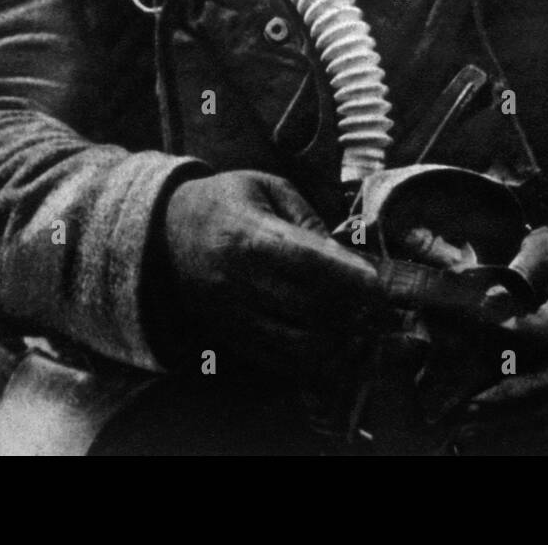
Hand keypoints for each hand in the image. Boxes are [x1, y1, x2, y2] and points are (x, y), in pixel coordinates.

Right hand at [161, 170, 385, 379]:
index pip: (302, 259)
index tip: (377, 284)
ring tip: (362, 325)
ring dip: (338, 339)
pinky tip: (335, 342)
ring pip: (297, 342)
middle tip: (382, 307)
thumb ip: (308, 218)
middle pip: (306, 306)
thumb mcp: (266, 187)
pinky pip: (280, 360)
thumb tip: (346, 255)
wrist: (165, 232)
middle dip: (351, 310)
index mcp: (245, 234)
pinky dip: (314, 358)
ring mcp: (232, 315)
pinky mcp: (231, 337)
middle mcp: (236, 280)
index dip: (344, 274)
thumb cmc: (225, 201)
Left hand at [468, 225, 547, 407]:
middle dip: (508, 395)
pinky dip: (516, 399)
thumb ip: (522, 269)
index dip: (512, 336)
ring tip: (471, 412)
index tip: (479, 334)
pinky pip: (544, 389)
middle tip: (470, 405)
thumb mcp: (547, 244)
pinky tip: (485, 404)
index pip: (546, 331)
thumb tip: (492, 299)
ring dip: (508, 405)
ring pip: (545, 392)